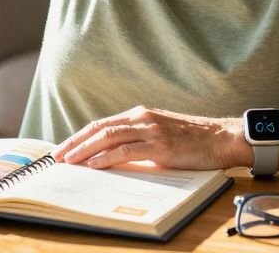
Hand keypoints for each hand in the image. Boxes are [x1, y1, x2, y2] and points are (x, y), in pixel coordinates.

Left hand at [50, 106, 243, 169]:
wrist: (221, 138)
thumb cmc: (192, 140)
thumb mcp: (160, 133)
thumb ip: (138, 139)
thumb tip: (112, 156)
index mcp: (139, 114)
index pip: (101, 124)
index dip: (80, 136)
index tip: (64, 148)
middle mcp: (141, 117)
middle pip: (99, 128)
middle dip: (75, 143)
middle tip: (57, 156)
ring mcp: (150, 130)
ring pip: (108, 137)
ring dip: (85, 150)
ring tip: (69, 161)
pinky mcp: (160, 145)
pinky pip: (126, 150)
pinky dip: (106, 157)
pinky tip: (94, 164)